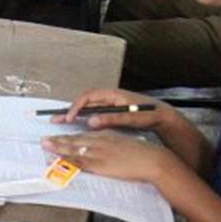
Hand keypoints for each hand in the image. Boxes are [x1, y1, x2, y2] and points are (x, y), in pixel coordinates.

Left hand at [41, 131, 169, 184]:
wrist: (151, 159)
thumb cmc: (140, 153)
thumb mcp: (122, 144)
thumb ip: (110, 145)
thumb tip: (103, 150)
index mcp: (105, 135)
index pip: (82, 135)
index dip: (68, 136)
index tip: (57, 137)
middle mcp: (99, 141)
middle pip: (74, 140)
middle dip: (58, 140)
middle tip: (43, 140)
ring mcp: (98, 152)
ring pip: (74, 149)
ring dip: (58, 147)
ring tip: (45, 146)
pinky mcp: (100, 164)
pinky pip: (80, 162)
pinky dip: (68, 160)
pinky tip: (59, 160)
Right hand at [49, 87, 166, 130]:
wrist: (164, 116)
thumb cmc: (150, 114)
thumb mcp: (131, 117)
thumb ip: (111, 119)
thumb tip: (91, 122)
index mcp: (113, 95)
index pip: (88, 97)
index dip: (77, 107)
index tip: (70, 117)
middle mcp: (109, 98)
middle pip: (84, 102)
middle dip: (70, 110)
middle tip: (56, 119)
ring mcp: (110, 105)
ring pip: (87, 108)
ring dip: (74, 115)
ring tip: (61, 122)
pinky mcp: (112, 112)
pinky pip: (93, 113)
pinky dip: (83, 118)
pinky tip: (78, 126)